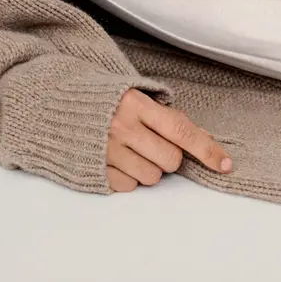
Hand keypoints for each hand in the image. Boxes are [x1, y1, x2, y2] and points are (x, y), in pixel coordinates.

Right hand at [106, 87, 233, 192]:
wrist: (55, 104)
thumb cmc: (103, 98)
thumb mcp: (134, 94)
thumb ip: (166, 116)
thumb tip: (203, 138)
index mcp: (136, 104)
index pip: (181, 130)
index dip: (207, 149)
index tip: (226, 164)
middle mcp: (122, 128)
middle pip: (170, 160)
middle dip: (169, 155)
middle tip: (151, 141)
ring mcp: (108, 152)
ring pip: (152, 177)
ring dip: (149, 167)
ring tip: (132, 149)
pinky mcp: (96, 171)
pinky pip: (130, 187)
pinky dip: (129, 177)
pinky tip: (117, 159)